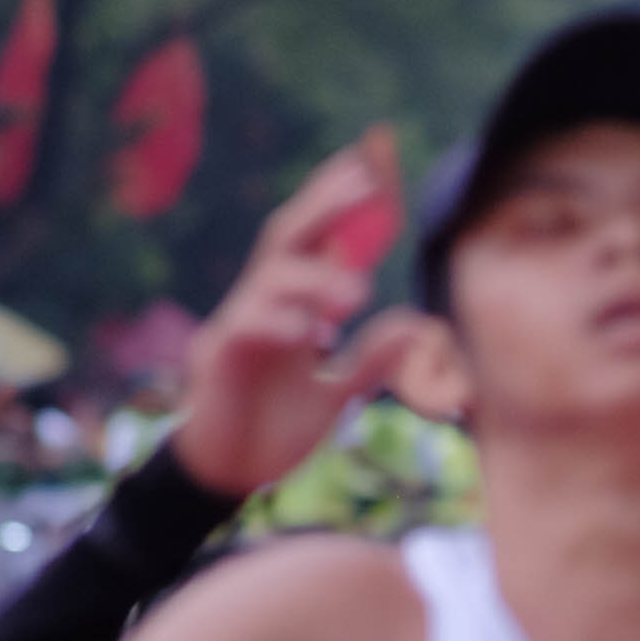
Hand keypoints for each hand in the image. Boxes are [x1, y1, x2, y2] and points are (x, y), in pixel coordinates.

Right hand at [171, 138, 412, 502]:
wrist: (228, 475)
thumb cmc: (273, 430)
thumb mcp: (337, 396)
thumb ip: (371, 360)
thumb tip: (419, 326)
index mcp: (290, 306)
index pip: (316, 241)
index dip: (339, 202)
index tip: (373, 165)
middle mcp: (262, 304)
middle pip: (288, 238)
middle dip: (323, 204)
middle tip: (365, 181)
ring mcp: (237, 327)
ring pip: (270, 279)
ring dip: (314, 279)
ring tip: (355, 292)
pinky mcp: (220, 360)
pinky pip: (247, 329)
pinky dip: (278, 324)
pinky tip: (308, 331)